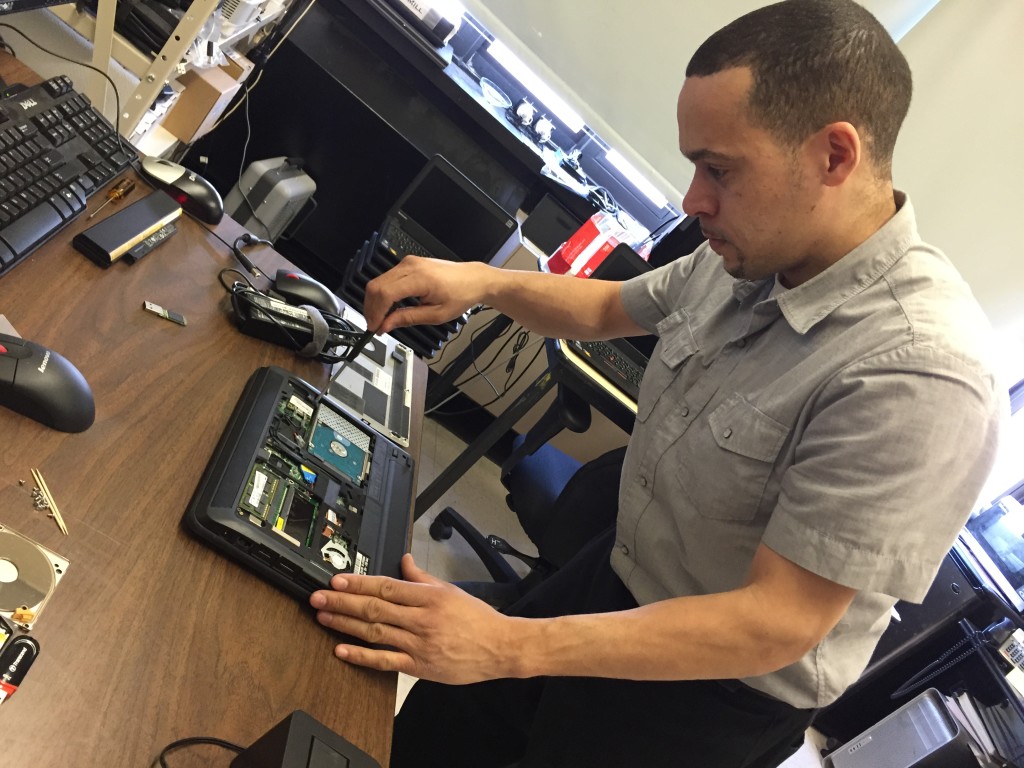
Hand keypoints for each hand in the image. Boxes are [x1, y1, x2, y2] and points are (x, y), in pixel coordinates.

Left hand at [310, 554, 521, 683]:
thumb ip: (423, 577)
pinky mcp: (419, 666)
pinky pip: (386, 661)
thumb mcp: (450, 590)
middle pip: (374, 608)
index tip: (337, 580)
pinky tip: (342, 650)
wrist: (500, 647)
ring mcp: (419, 644)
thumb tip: (404, 560)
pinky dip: (362, 656)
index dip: (358, 583)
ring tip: (324, 617)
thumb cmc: (478, 619)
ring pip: (375, 632)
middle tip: (319, 597)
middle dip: (342, 602)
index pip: (386, 586)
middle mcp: (421, 619)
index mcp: (429, 597)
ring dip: (346, 624)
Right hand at [364, 255, 487, 333]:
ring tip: (382, 319)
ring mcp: (408, 262)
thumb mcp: (436, 315)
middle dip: (371, 308)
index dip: (376, 312)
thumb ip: (408, 318)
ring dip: (375, 302)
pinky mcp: (408, 264)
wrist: (473, 279)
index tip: (374, 328)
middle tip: (375, 326)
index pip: (385, 293)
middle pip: (376, 286)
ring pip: (378, 281)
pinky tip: (388, 308)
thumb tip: (386, 325)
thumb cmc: (460, 295)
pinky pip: (387, 278)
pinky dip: (383, 294)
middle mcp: (410, 266)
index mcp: (420, 278)